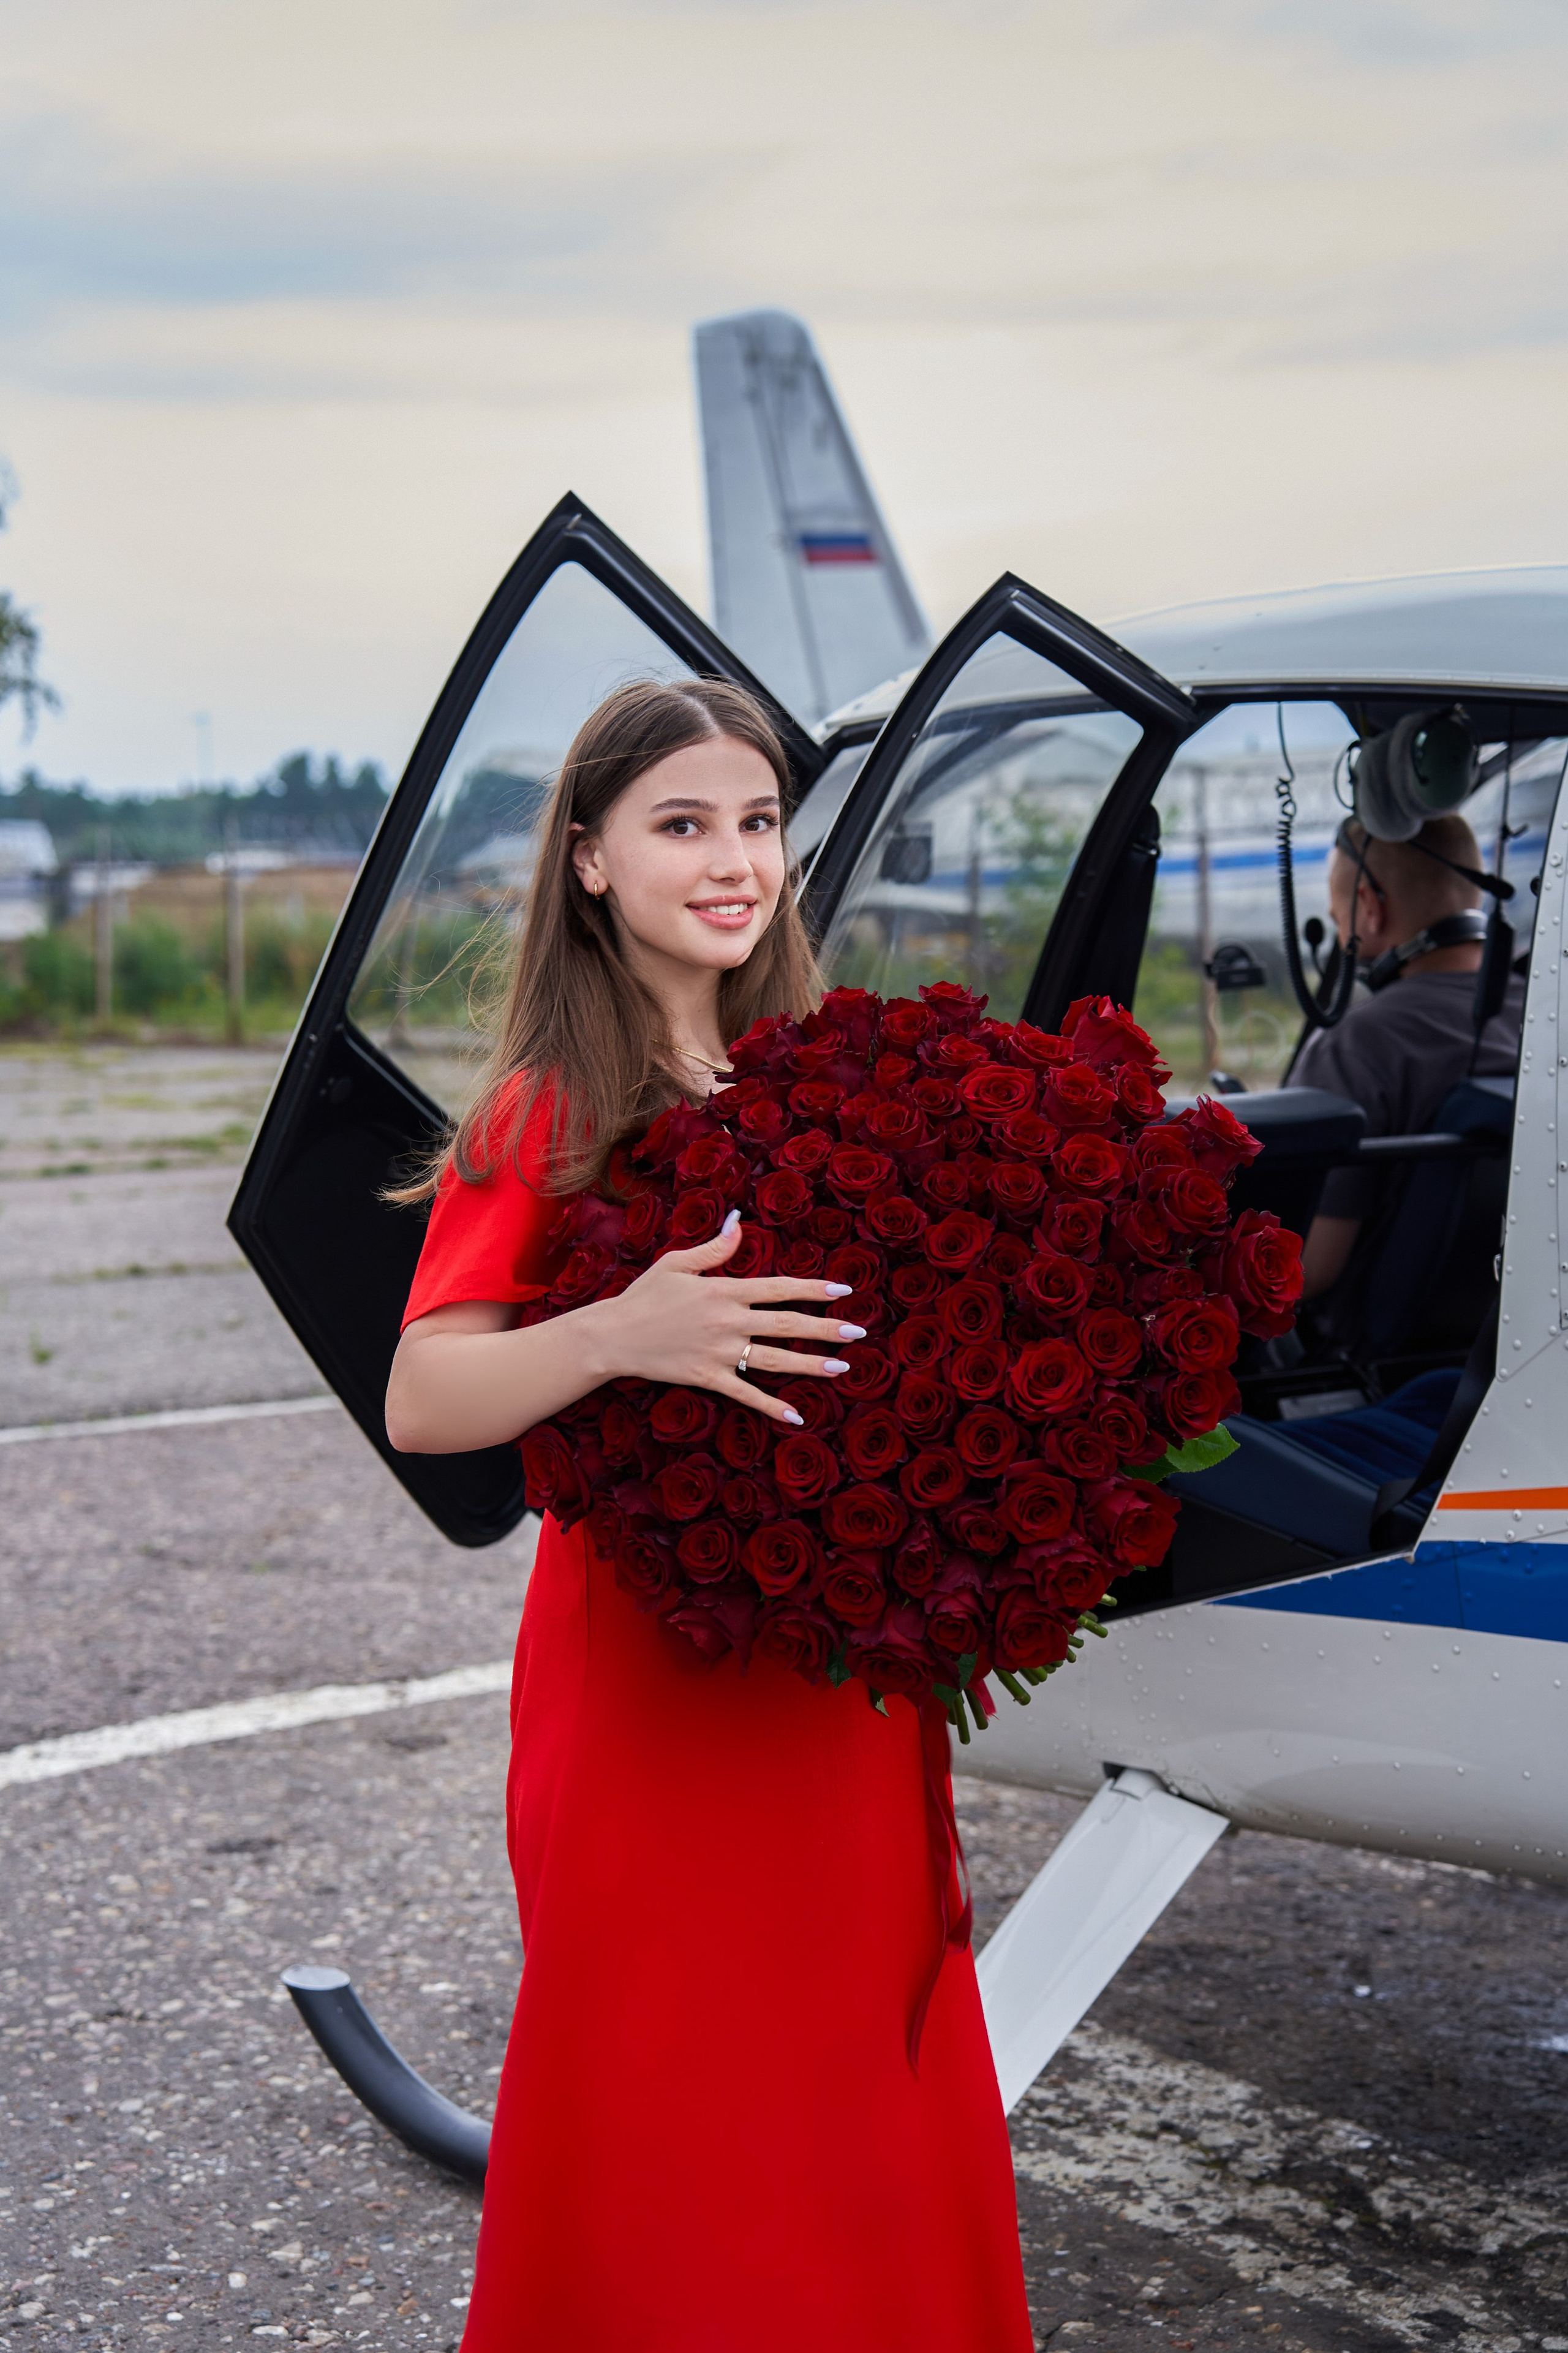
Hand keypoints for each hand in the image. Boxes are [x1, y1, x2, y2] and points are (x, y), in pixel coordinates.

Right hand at [592, 1215, 863, 1425]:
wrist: (612, 1335)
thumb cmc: (643, 1296)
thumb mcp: (676, 1263)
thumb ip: (714, 1247)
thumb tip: (739, 1221)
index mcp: (724, 1290)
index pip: (779, 1288)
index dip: (813, 1289)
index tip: (842, 1290)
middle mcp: (728, 1321)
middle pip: (787, 1324)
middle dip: (825, 1328)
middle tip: (857, 1333)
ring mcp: (720, 1352)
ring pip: (775, 1359)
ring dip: (811, 1364)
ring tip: (842, 1367)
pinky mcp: (708, 1377)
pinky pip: (746, 1394)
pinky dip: (771, 1406)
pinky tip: (797, 1415)